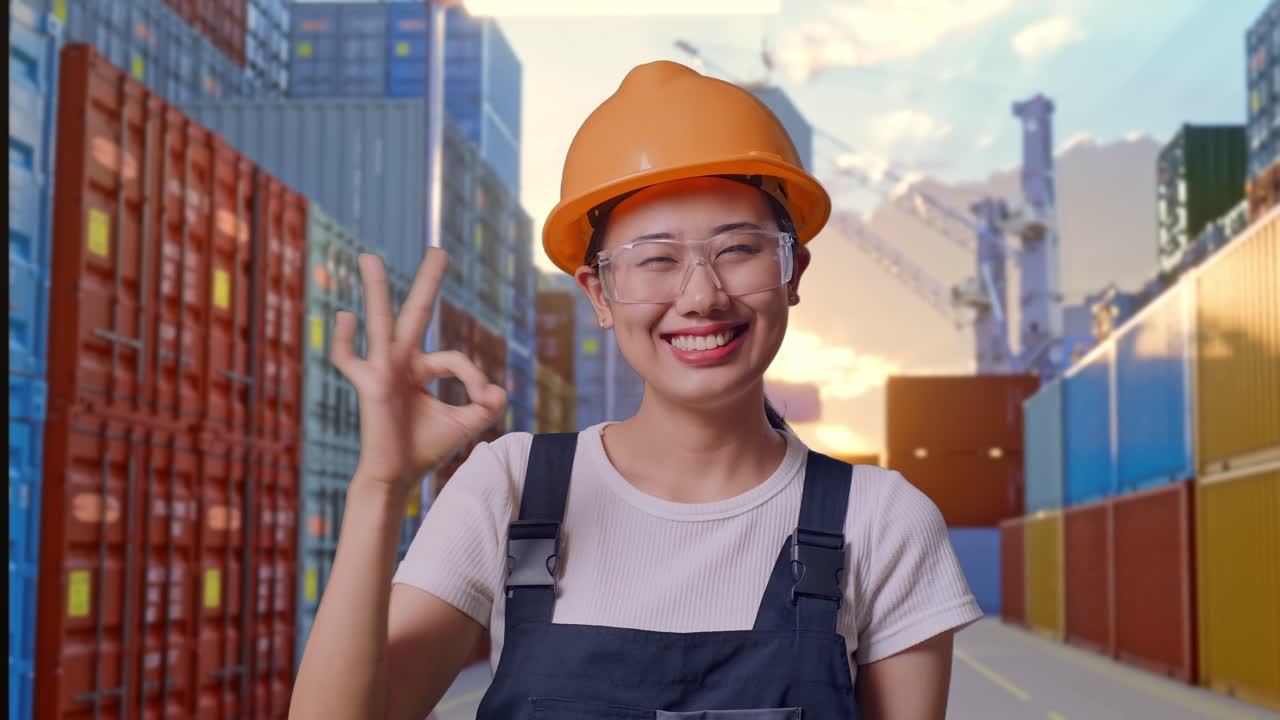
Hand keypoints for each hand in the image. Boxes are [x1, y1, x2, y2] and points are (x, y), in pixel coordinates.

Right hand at [332, 250, 506, 495]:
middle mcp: (401, 361)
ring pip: (380, 321)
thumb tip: (500, 391)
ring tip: (369, 257)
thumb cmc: (425, 449)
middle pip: (415, 313)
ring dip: (375, 288)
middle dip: (428, 281)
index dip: (473, 375)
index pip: (454, 358)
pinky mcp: (368, 385)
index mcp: (421, 368)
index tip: (484, 399)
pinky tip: (346, 316)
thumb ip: (485, 406)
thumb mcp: (464, 424)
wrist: (399, 477)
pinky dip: (343, 340)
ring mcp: (382, 370)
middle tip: (440, 250)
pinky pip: (349, 359)